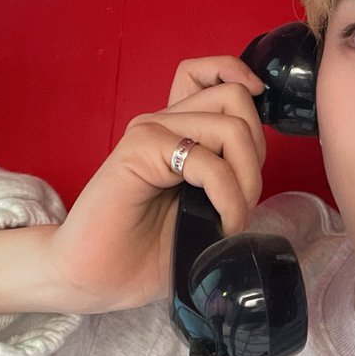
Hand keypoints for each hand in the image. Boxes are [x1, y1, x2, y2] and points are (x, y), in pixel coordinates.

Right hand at [46, 56, 267, 312]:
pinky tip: (221, 223)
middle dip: (257, 154)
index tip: (260, 112)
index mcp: (178, 131)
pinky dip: (228, 197)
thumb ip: (225, 183)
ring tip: (232, 217)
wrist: (95, 280)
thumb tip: (259, 175)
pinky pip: (207, 161)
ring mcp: (151, 133)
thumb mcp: (201, 214)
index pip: (214, 75)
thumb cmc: (144, 253)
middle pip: (235, 98)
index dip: (245, 82)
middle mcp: (164, 124)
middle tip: (244, 202)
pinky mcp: (139, 151)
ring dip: (247, 179)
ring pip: (231, 126)